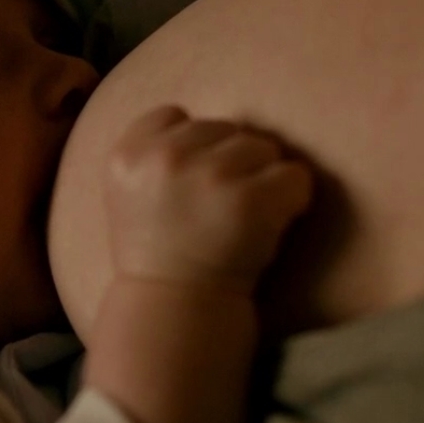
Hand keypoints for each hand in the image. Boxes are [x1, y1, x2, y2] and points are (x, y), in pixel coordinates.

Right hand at [103, 105, 312, 293]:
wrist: (176, 308)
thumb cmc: (157, 252)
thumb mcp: (129, 192)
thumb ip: (152, 152)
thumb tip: (207, 126)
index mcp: (128, 154)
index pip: (173, 114)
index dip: (190, 145)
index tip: (189, 181)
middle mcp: (165, 158)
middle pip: (224, 128)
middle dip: (231, 161)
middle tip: (220, 206)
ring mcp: (209, 176)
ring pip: (263, 148)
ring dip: (263, 179)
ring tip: (244, 217)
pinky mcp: (251, 200)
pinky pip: (295, 176)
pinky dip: (293, 200)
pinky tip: (270, 224)